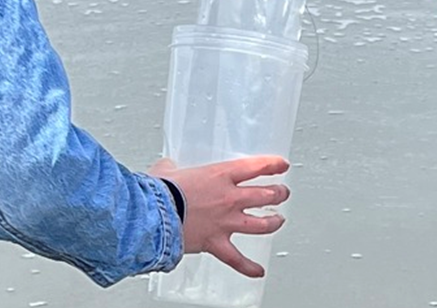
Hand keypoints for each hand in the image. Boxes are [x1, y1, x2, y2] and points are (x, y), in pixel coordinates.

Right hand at [150, 156, 290, 277]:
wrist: (154, 214)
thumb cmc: (160, 191)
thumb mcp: (168, 170)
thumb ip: (172, 168)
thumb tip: (168, 168)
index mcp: (220, 175)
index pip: (257, 167)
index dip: (273, 165)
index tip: (281, 165)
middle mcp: (229, 198)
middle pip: (266, 195)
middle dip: (278, 194)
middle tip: (282, 192)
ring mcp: (226, 222)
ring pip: (261, 224)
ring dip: (274, 222)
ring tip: (279, 220)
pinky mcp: (216, 243)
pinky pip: (237, 260)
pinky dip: (249, 267)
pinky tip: (258, 271)